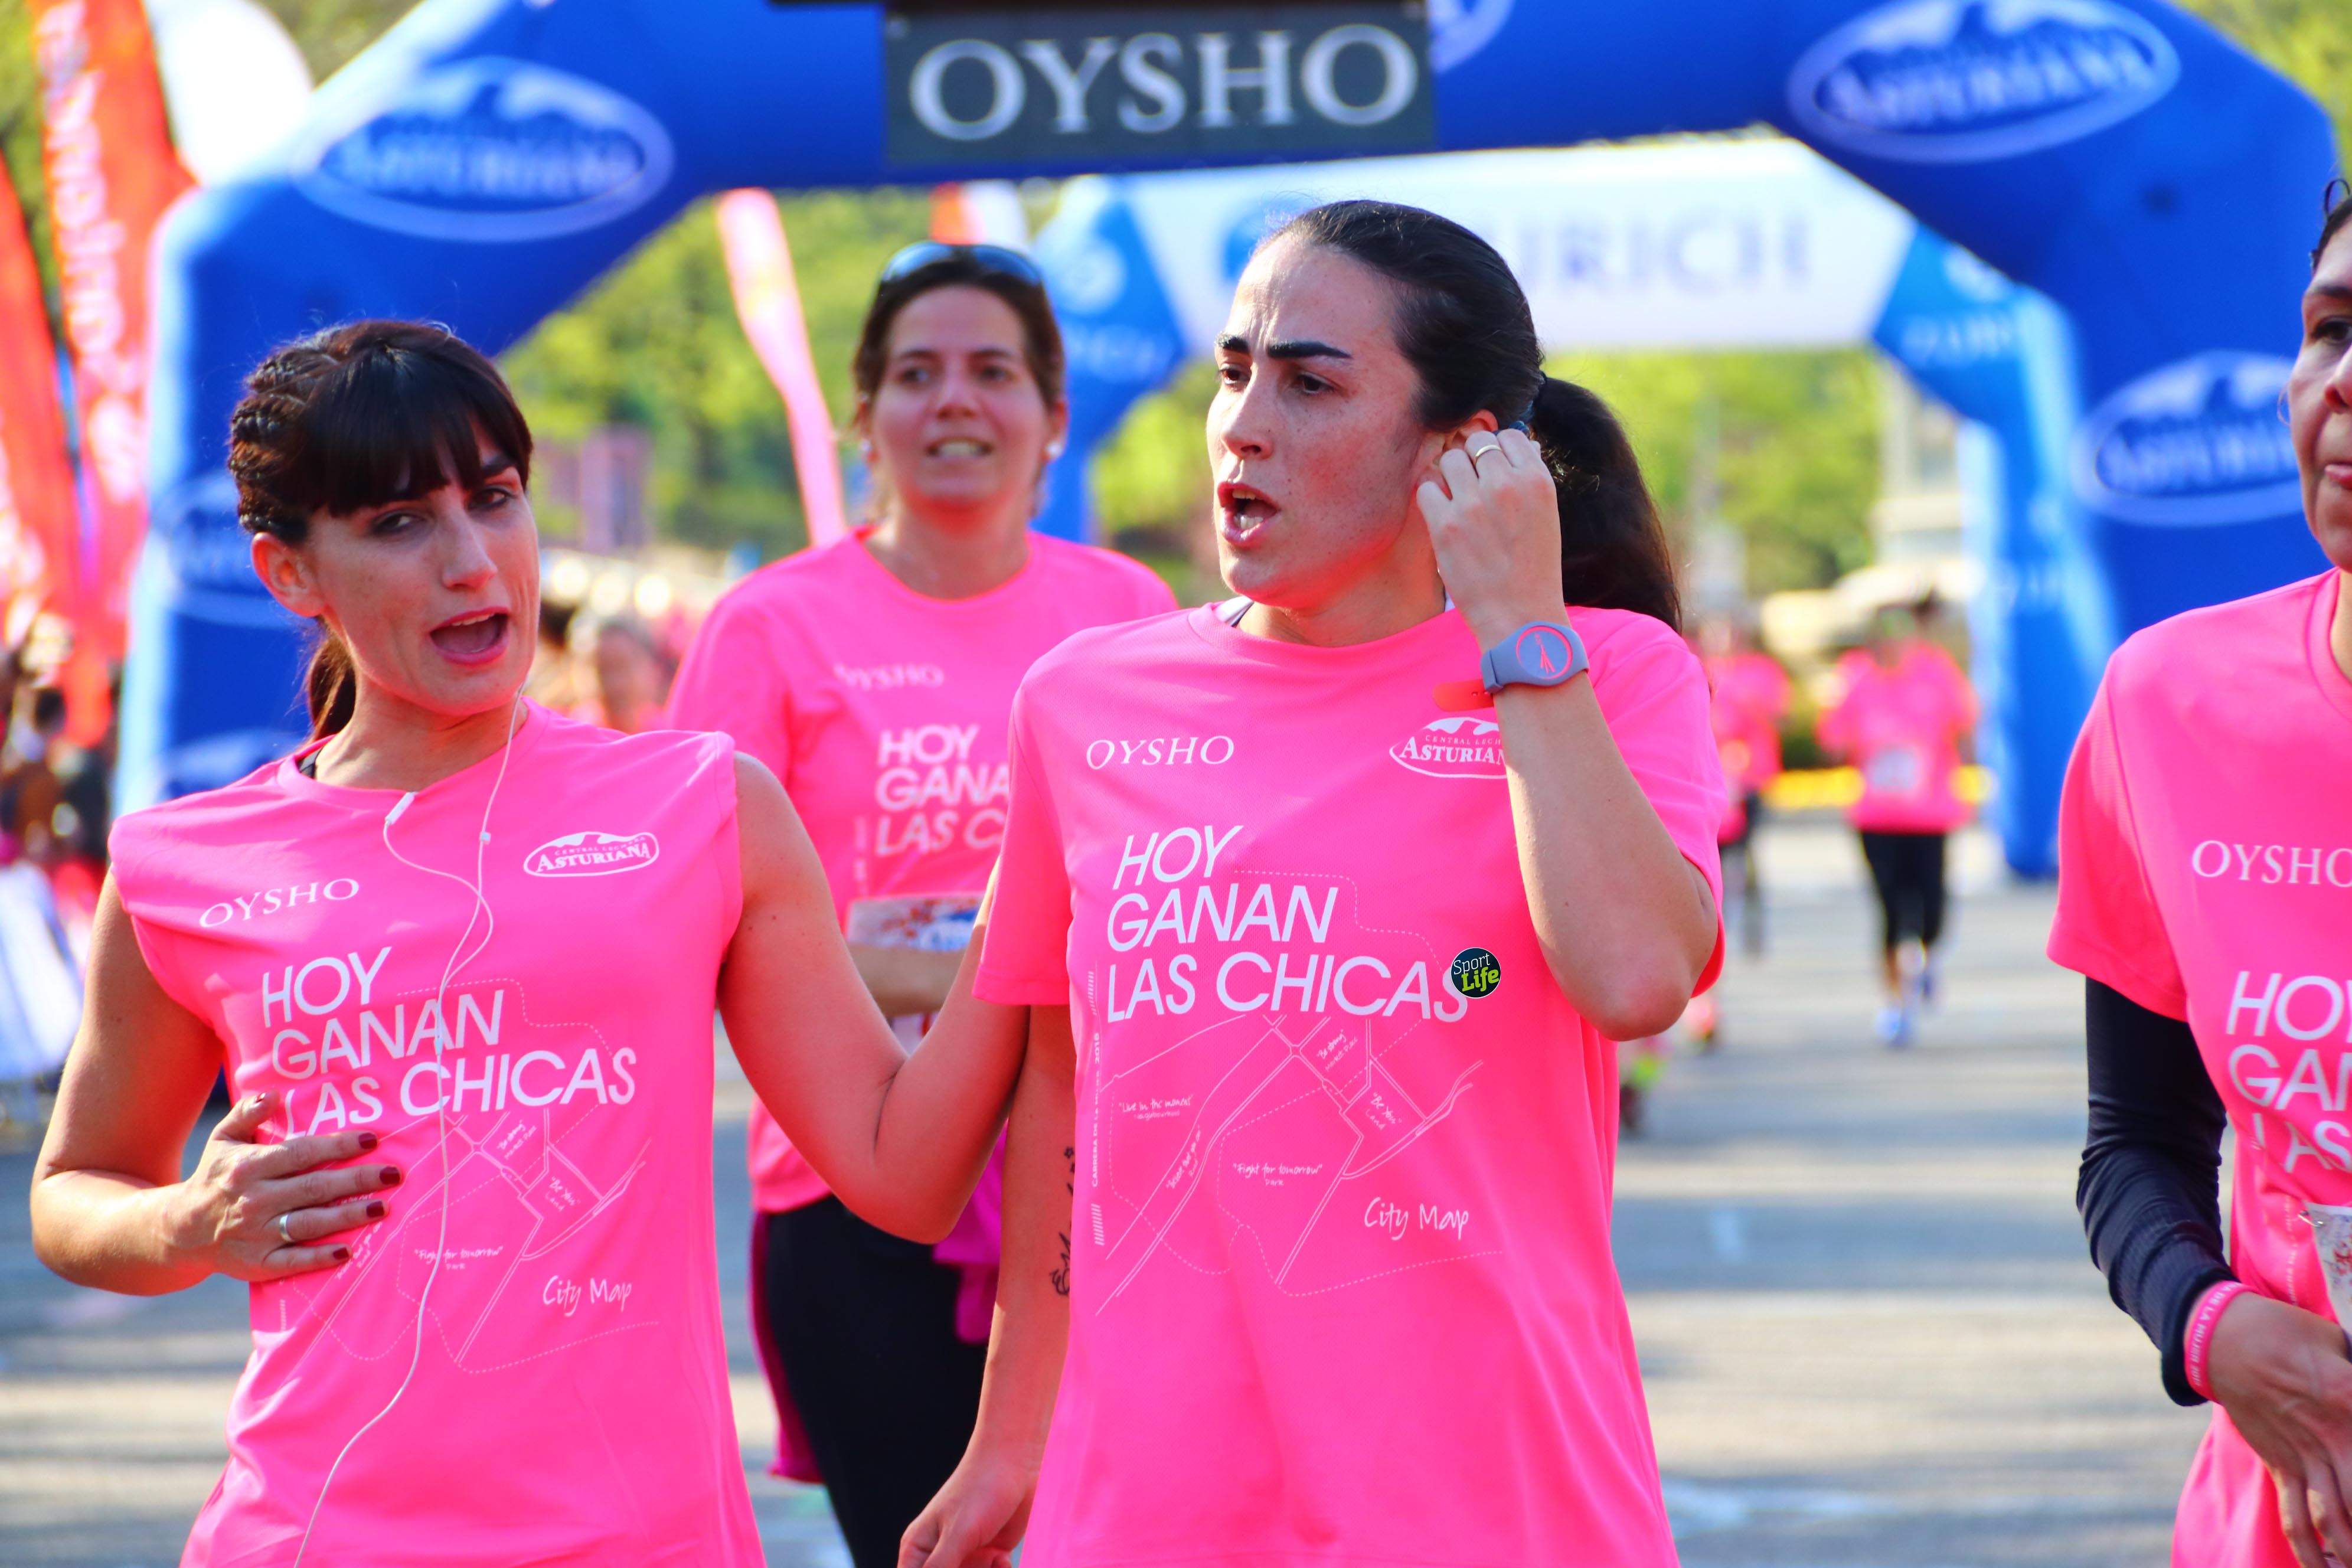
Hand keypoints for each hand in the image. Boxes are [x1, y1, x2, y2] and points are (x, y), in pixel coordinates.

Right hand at [167, 1092, 399, 1281]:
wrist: (182, 1228)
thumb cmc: (214, 1177)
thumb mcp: (223, 1139)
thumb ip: (248, 1114)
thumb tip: (273, 1093)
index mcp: (250, 1167)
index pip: (302, 1153)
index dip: (338, 1146)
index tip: (372, 1140)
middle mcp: (255, 1199)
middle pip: (314, 1187)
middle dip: (357, 1180)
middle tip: (393, 1174)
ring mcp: (257, 1233)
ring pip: (309, 1223)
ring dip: (348, 1216)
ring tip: (383, 1206)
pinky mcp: (257, 1263)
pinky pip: (293, 1261)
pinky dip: (319, 1257)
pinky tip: (348, 1251)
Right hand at [899, 1441, 1038, 1567]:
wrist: (1016, 1462)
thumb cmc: (981, 1489)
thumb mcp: (958, 1534)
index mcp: (917, 1548)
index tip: (955, 1565)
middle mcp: (938, 1555)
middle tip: (980, 1560)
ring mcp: (964, 1555)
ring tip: (994, 1558)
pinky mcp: (988, 1554)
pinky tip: (1002, 1556)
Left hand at [1417, 426, 1562, 647]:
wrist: (1520, 615)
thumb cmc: (1534, 568)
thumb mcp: (1547, 515)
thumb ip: (1531, 477)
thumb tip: (1522, 442)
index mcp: (1535, 480)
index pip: (1507, 436)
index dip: (1497, 450)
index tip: (1493, 469)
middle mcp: (1505, 485)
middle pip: (1476, 443)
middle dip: (1472, 460)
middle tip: (1473, 486)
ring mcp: (1473, 503)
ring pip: (1450, 460)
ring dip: (1450, 476)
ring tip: (1458, 501)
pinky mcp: (1445, 525)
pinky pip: (1426, 488)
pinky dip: (1431, 498)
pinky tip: (1443, 516)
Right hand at [2207, 1291, 2351, 1567]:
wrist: (2217, 1336)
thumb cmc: (2285, 1331)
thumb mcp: (2337, 1341)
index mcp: (2349, 1397)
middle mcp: (2329, 1436)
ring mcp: (2301, 1455)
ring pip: (2333, 1518)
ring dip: (2350, 1550)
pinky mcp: (2279, 1465)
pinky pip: (2292, 1516)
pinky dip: (2306, 1550)